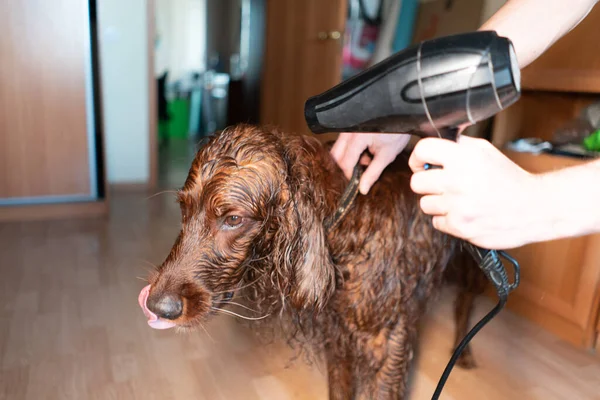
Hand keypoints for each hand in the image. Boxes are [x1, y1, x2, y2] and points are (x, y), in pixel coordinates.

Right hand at [331, 132, 409, 193]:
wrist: (401, 114)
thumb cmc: (397, 132)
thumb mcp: (387, 155)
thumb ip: (373, 173)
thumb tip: (362, 189)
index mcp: (357, 138)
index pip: (345, 163)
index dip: (350, 175)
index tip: (357, 181)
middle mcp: (348, 131)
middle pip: (336, 155)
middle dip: (345, 167)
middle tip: (359, 172)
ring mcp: (348, 128)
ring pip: (338, 149)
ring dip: (348, 159)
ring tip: (366, 159)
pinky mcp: (350, 127)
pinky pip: (343, 142)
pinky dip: (351, 151)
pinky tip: (365, 152)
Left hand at [408, 135, 541, 248]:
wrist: (535, 207)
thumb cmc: (509, 179)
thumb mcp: (485, 151)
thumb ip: (459, 145)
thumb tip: (435, 137)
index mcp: (464, 156)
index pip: (422, 150)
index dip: (418, 157)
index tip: (422, 164)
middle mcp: (458, 179)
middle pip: (416, 182)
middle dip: (427, 183)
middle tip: (442, 185)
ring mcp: (458, 205)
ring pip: (425, 204)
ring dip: (438, 203)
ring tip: (458, 200)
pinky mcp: (460, 226)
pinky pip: (436, 222)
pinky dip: (448, 220)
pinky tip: (464, 213)